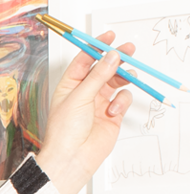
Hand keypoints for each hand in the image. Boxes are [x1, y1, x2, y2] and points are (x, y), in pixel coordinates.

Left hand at [35, 30, 133, 193]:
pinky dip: (121, 102)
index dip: (96, 47)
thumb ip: (98, 75)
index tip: (109, 36)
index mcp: (69, 85)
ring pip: (116, 81)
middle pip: (103, 69)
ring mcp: (99, 103)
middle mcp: (84, 92)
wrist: (72, 157)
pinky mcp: (112, 114)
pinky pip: (122, 99)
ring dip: (122, 78)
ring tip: (126, 77)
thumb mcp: (79, 96)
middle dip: (116, 59)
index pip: (83, 60)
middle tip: (128, 50)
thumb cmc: (65, 131)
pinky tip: (112, 111)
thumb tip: (111, 56)